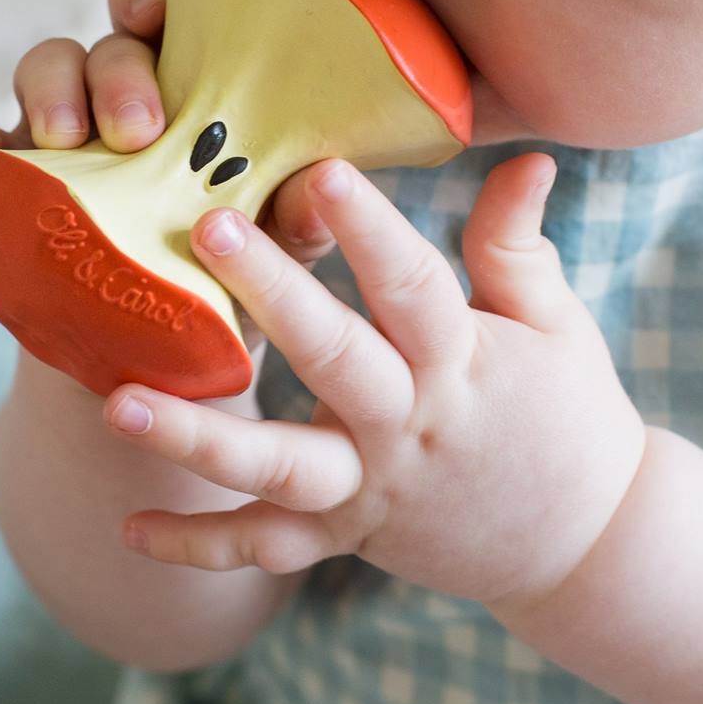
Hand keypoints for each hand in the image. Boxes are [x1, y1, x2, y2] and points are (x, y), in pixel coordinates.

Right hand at [0, 0, 338, 355]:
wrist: (152, 370)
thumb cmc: (225, 288)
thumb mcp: (272, 259)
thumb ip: (297, 221)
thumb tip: (317, 186)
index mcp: (192, 91)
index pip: (172, 15)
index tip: (157, 16)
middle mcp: (119, 98)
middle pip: (109, 42)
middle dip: (117, 70)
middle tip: (137, 130)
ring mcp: (53, 136)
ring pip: (40, 67)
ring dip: (50, 90)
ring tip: (65, 142)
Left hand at [104, 153, 647, 613]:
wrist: (585, 546)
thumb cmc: (569, 414)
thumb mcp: (555, 324)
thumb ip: (517, 243)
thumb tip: (527, 154)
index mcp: (462, 363)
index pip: (414, 288)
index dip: (372, 231)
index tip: (324, 172)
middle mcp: (408, 427)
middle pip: (335, 360)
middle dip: (274, 296)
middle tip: (206, 229)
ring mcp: (370, 490)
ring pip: (280, 470)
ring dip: (198, 440)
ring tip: (117, 406)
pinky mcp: (344, 538)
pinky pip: (264, 548)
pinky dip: (197, 545)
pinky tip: (129, 530)